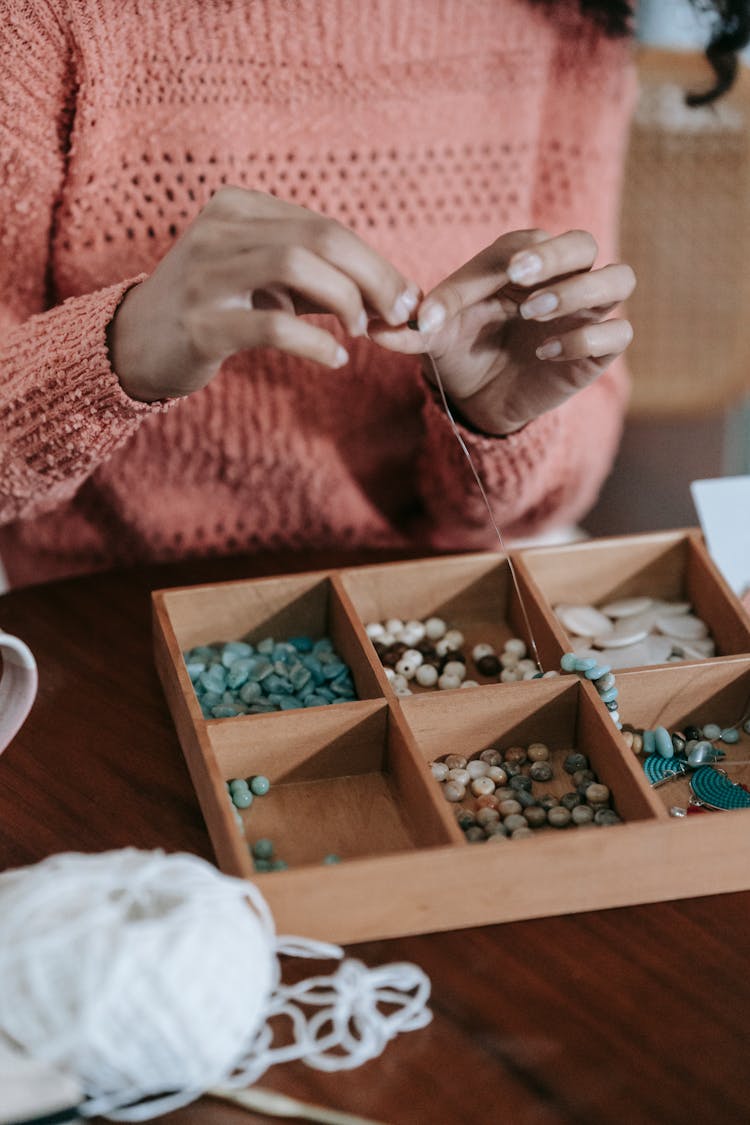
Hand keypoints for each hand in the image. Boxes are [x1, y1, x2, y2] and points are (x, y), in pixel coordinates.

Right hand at [109, 187, 419, 401]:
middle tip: (398, 314)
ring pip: (296, 266)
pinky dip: (315, 343)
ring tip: (360, 331)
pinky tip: (335, 359)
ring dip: (345, 300)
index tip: (405, 298)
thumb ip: (320, 279)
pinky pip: (272, 326)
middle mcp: (218, 230)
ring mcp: (206, 275)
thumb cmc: (216, 308)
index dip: (374, 262)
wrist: (137, 344)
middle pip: (319, 238)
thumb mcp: (264, 279)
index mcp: (237, 207)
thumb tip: (395, 297)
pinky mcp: (201, 324)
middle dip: (373, 277)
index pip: (324, 226)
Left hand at [368, 230, 634, 434]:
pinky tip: (544, 353)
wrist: (479, 399)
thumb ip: (415, 327)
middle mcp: (561, 278)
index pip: (523, 245)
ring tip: (534, 313)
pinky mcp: (598, 350)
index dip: (500, 262)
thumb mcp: (434, 337)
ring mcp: (585, 313)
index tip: (474, 289)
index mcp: (522, 262)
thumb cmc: (460, 351)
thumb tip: (378, 327)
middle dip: (556, 256)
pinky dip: (585, 338)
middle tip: (520, 277)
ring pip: (617, 279)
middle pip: (583, 244)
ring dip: (580, 292)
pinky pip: (617, 334)